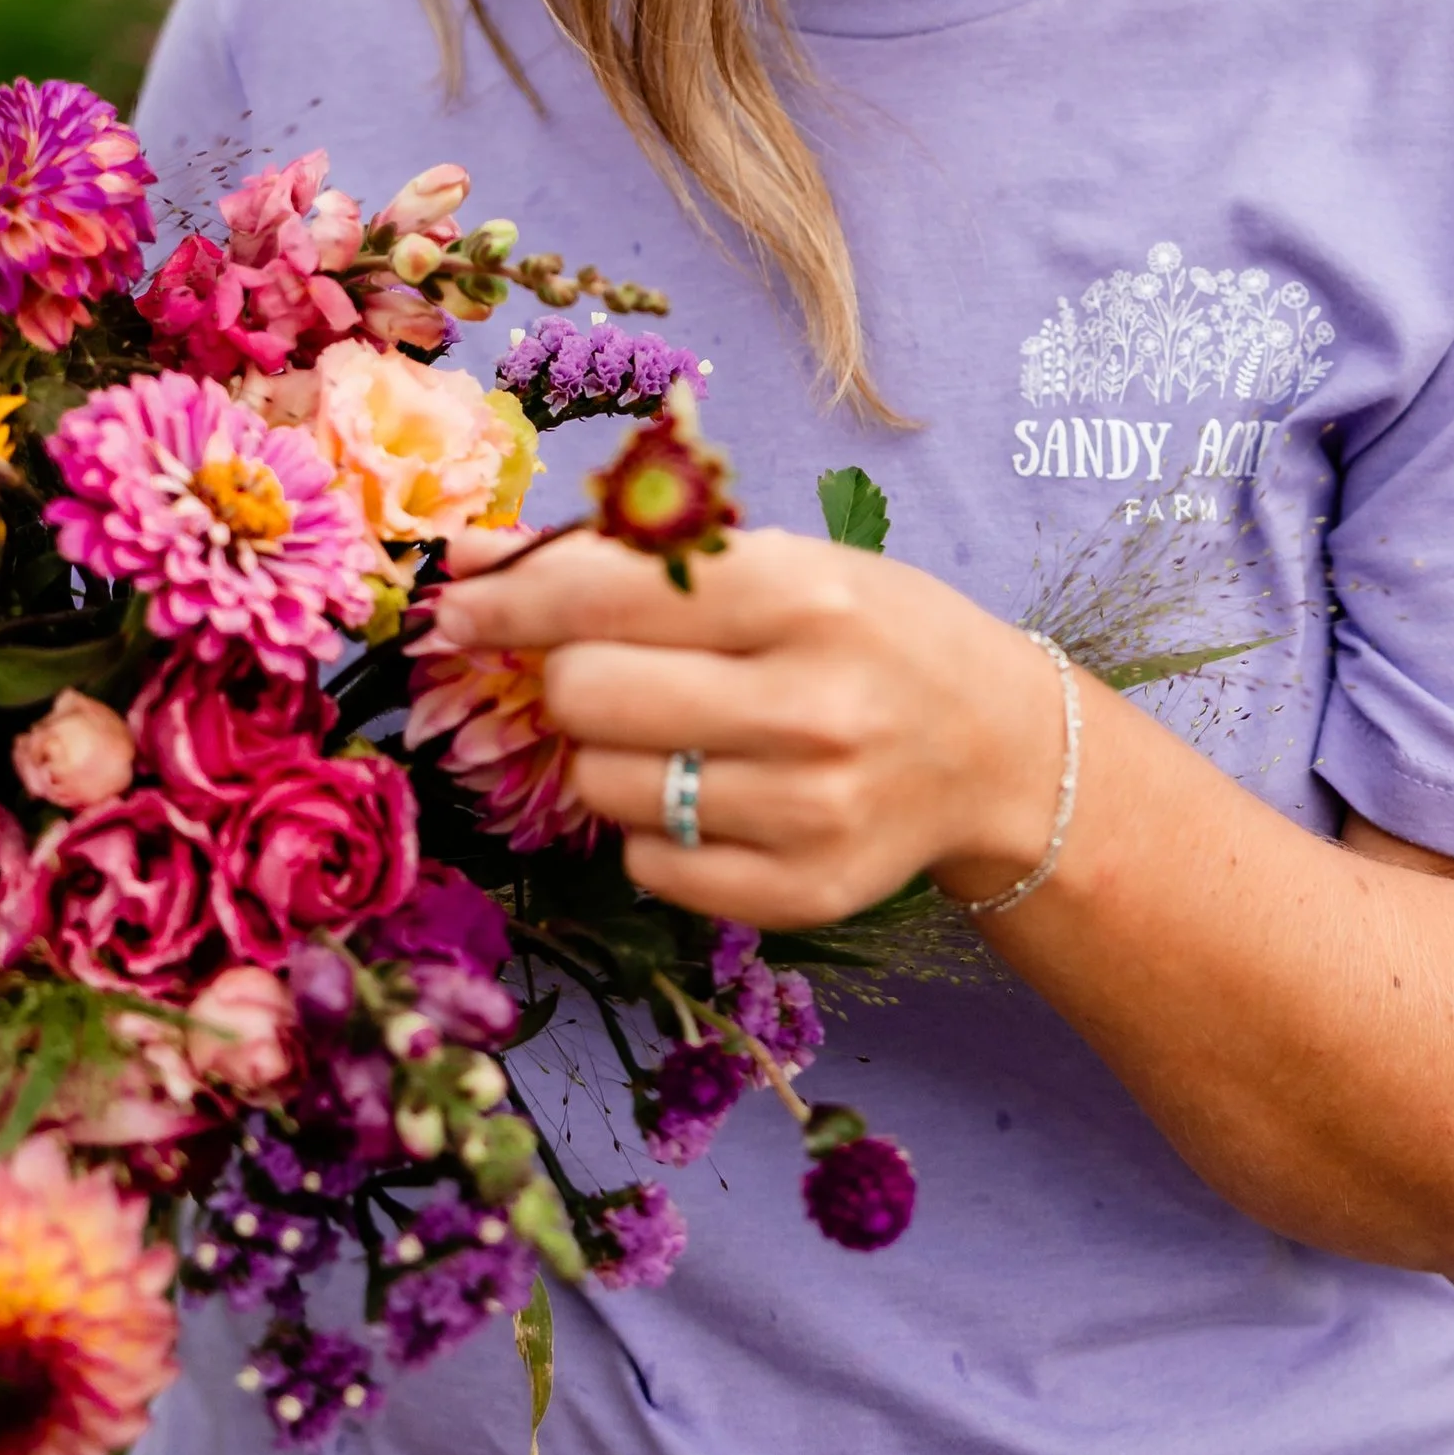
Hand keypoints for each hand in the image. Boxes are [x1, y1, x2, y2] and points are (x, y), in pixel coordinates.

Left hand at [424, 525, 1067, 927]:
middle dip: (568, 677)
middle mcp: (811, 706)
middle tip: (606, 671)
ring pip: (605, 786)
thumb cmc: (868, 631)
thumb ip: (628, 561)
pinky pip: (647, 864)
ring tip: (679, 733)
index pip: (605, 593)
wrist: (997, 747)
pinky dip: (653, 827)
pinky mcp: (805, 893)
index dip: (509, 597)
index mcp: (803, 595)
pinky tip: (712, 793)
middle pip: (585, 696)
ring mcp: (811, 812)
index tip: (457, 604)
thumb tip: (471, 563)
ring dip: (610, 754)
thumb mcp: (775, 563)